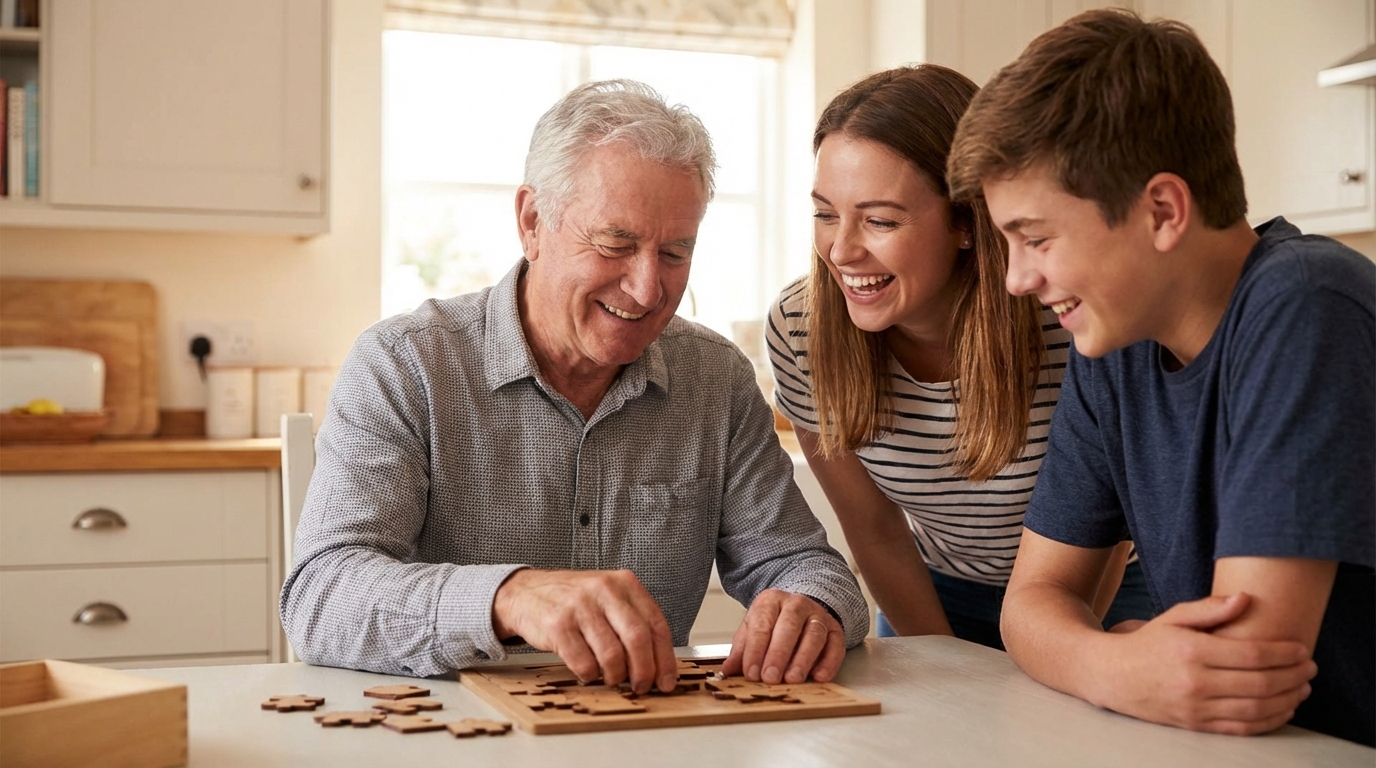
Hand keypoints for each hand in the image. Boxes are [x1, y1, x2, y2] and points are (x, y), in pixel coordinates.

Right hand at [491, 569, 676, 694]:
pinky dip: (590, 675)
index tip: (666, 681)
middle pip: (637, 640)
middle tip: (640, 687)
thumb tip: (657, 665)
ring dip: (614, 676)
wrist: (526, 592)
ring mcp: (580, 606)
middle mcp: (604, 590)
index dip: (665, 659)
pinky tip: (588, 671)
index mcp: (624, 583)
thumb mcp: (608, 597)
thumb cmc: (574, 601)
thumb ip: (632, 621)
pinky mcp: (558, 624)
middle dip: (643, 672)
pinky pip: (584, 663)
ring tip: (610, 678)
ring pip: (611, 655)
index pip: (656, 625)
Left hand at [720, 589, 845, 684]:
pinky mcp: (835, 629)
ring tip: (792, 679)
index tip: (751, 673)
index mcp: (771, 601)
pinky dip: (829, 662)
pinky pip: (835, 645)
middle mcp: (796, 604)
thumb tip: (728, 670)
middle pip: (789, 627)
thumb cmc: (773, 623)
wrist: (800, 609)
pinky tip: (818, 677)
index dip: (755, 650)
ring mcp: (818, 615)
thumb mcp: (752, 630)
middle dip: (778, 654)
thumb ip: (741, 650)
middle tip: (770, 678)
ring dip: (803, 659)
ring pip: (813, 635)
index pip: (762, 625)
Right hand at [1091, 593, 1316, 735]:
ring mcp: (1196, 707)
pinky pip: (1242, 728)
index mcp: (1192, 651)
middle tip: (1310, 669)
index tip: (1302, 649)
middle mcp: (1195, 682)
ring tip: (1302, 688)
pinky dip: (1269, 721)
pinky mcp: (1196, 725)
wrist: (1113, 676)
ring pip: (1256, 709)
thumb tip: (1245, 599)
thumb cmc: (1148, 643)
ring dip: (1287, 700)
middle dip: (1293, 677)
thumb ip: (1210, 609)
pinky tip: (1282, 708)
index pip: (1252, 654)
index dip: (1284, 653)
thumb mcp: (1173, 617)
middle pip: (1260, 683)